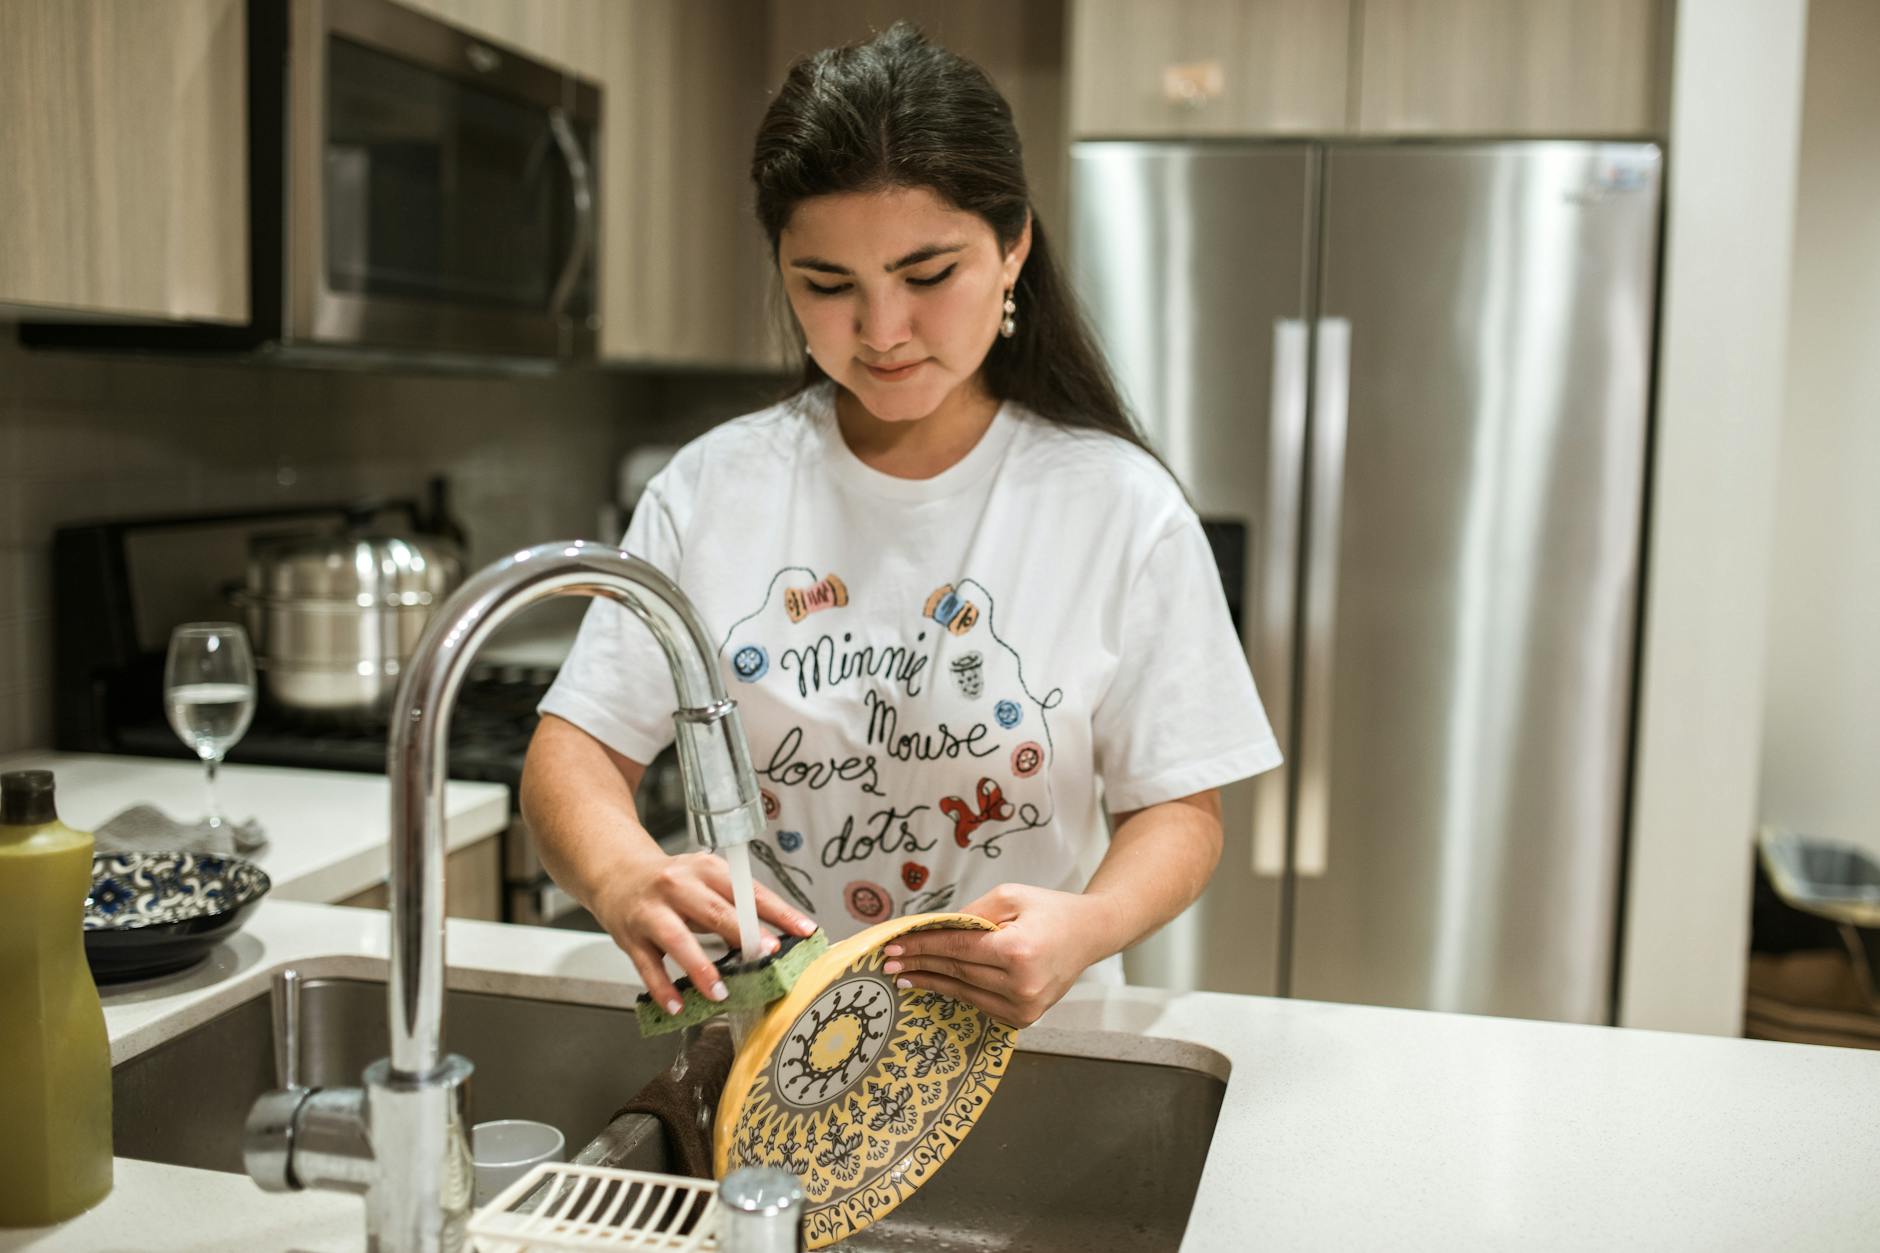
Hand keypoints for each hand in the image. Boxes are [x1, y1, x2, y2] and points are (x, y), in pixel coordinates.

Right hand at [590, 848, 818, 1015]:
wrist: (617, 874)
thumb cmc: (672, 883)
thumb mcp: (706, 881)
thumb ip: (736, 906)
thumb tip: (777, 936)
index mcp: (706, 869)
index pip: (747, 890)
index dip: (777, 911)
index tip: (803, 930)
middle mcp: (678, 885)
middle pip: (713, 910)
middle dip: (743, 933)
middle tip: (767, 953)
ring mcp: (651, 911)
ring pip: (676, 938)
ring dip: (700, 967)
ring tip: (720, 992)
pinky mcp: (631, 937)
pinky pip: (647, 966)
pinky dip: (663, 988)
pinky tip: (678, 1006)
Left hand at [883, 883, 1114, 1026]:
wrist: (1090, 934)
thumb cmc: (1050, 910)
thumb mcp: (1010, 896)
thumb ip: (971, 914)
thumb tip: (933, 930)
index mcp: (1018, 951)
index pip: (957, 950)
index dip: (922, 947)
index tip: (894, 945)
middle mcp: (1022, 985)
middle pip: (956, 973)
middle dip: (920, 964)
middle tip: (890, 960)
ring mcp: (1024, 1007)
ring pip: (964, 992)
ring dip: (931, 982)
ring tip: (904, 974)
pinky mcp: (1025, 1018)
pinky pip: (980, 1003)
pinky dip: (956, 992)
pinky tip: (935, 983)